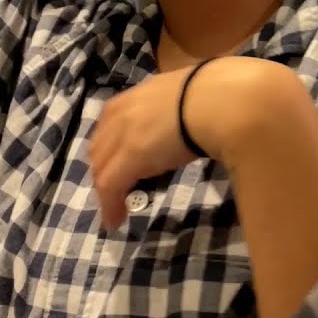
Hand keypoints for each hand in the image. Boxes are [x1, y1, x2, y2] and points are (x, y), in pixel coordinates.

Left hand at [88, 66, 202, 229]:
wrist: (218, 102)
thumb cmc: (212, 97)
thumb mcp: (183, 99)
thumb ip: (173, 110)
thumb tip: (186, 120)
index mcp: (135, 96)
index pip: (109, 125)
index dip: (109, 148)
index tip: (115, 163)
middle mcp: (121, 113)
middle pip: (99, 147)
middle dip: (103, 169)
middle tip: (114, 188)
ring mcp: (123, 135)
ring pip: (101, 168)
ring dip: (105, 189)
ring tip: (114, 207)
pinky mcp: (129, 158)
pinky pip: (110, 187)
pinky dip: (110, 206)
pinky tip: (115, 220)